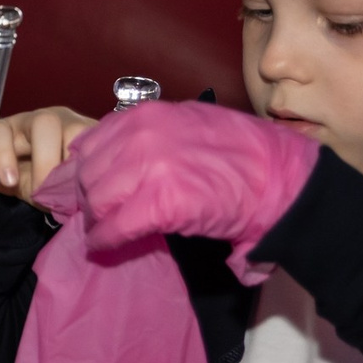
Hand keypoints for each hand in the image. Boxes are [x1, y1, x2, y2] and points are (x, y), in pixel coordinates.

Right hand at [0, 107, 97, 204]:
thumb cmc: (32, 179)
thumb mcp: (52, 190)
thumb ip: (68, 193)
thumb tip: (83, 208)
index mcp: (78, 134)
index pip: (96, 139)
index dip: (95, 165)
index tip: (89, 194)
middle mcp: (58, 120)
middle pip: (74, 128)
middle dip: (70, 164)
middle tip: (61, 195)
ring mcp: (26, 119)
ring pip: (43, 123)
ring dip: (44, 161)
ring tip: (37, 191)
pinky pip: (1, 135)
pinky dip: (5, 159)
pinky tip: (9, 181)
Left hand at [59, 100, 319, 275]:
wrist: (280, 177)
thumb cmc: (241, 153)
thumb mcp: (186, 126)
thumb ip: (147, 137)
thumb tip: (107, 160)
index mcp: (146, 115)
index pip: (90, 144)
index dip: (83, 172)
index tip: (82, 189)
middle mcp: (142, 134)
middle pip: (88, 174)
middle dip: (86, 198)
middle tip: (92, 217)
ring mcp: (150, 166)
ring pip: (96, 200)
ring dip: (95, 220)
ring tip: (101, 232)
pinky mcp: (161, 202)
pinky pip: (114, 226)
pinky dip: (105, 240)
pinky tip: (104, 246)